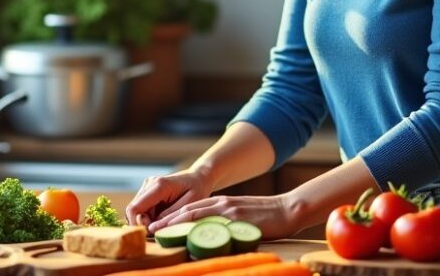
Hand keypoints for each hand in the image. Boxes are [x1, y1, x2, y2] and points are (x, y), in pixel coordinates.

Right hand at [125, 169, 213, 228]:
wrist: (199, 177)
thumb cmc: (197, 189)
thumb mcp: (189, 204)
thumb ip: (170, 216)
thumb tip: (152, 228)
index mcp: (159, 186)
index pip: (135, 207)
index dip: (138, 224)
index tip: (150, 232)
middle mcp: (150, 183)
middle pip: (134, 210)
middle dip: (143, 223)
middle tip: (159, 230)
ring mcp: (148, 185)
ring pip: (137, 209)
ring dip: (146, 220)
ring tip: (163, 223)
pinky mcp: (148, 190)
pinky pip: (142, 207)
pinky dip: (149, 216)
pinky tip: (161, 218)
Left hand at [150, 194, 298, 239]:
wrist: (288, 209)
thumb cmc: (268, 216)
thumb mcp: (242, 216)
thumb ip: (226, 221)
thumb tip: (211, 235)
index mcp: (222, 203)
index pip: (192, 209)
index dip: (173, 217)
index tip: (159, 226)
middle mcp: (221, 204)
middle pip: (188, 211)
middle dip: (168, 220)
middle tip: (151, 229)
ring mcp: (228, 210)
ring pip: (195, 215)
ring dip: (175, 224)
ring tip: (160, 232)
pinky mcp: (236, 218)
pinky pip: (212, 223)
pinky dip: (195, 229)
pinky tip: (184, 236)